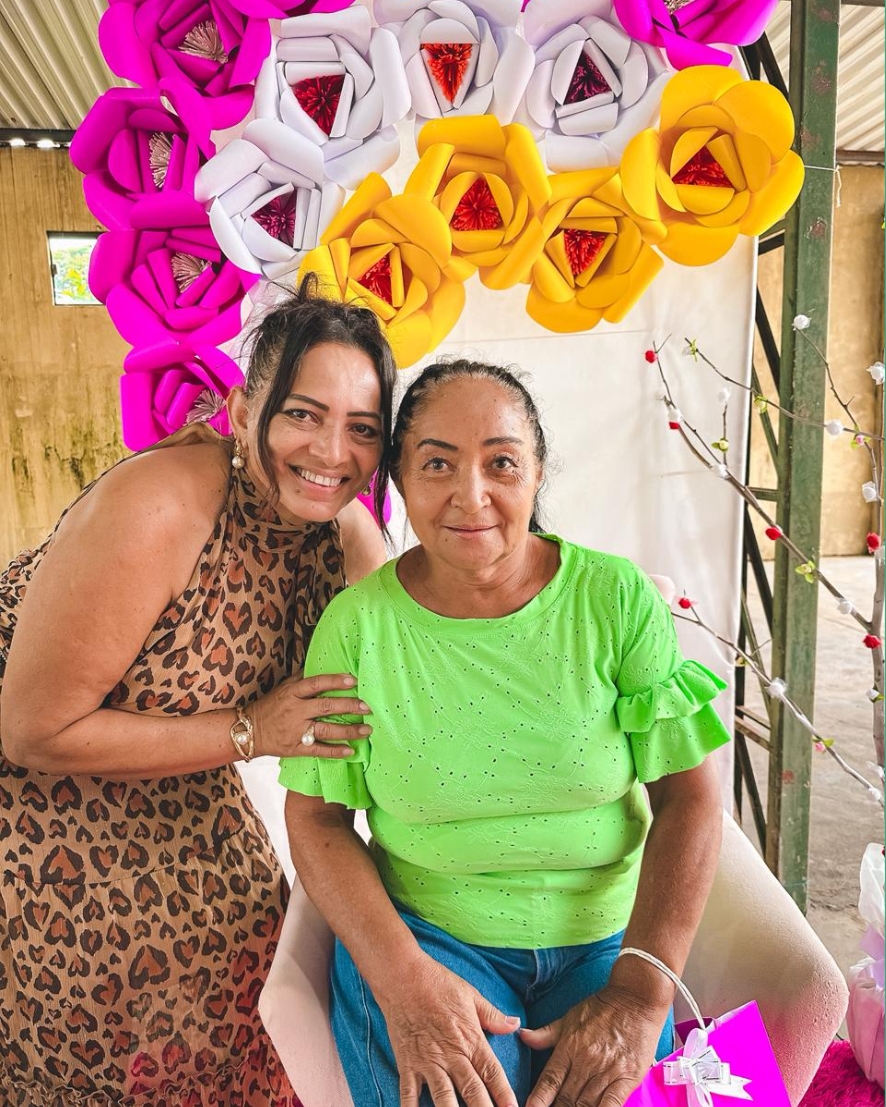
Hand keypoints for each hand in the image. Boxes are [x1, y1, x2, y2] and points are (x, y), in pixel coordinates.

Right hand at [250, 672, 371, 758]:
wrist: (248, 731)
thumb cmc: (270, 706)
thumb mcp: (282, 687)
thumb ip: (301, 678)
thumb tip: (320, 664)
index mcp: (292, 693)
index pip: (316, 684)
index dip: (335, 681)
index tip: (353, 680)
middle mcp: (295, 711)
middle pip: (326, 707)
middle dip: (349, 707)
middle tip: (367, 707)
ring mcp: (296, 731)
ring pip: (326, 730)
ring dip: (349, 731)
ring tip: (367, 729)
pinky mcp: (296, 749)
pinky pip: (319, 751)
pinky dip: (335, 751)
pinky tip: (351, 750)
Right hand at [377, 953, 520, 1106]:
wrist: (402, 977)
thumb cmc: (438, 983)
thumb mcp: (470, 995)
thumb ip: (493, 1016)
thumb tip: (516, 1024)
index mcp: (470, 1039)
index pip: (491, 1072)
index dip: (504, 1094)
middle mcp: (451, 1055)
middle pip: (472, 1091)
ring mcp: (428, 1062)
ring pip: (444, 1099)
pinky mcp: (407, 1064)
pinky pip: (409, 1095)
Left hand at [520, 985, 667, 1106]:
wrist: (636, 998)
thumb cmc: (602, 1007)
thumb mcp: (570, 1017)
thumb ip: (546, 1033)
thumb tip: (523, 1037)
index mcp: (569, 1046)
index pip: (550, 1080)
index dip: (539, 1099)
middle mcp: (586, 1061)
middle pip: (566, 1097)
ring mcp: (607, 1071)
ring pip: (586, 1104)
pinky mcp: (627, 1078)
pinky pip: (611, 1104)